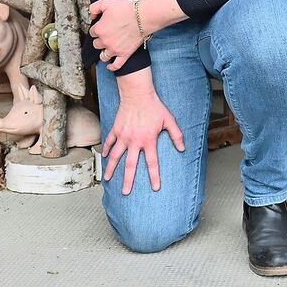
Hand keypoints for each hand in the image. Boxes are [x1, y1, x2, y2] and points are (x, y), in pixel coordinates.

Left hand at [89, 0, 144, 70]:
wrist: (142, 16)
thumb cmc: (126, 8)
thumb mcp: (106, 1)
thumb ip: (94, 8)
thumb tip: (91, 16)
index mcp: (99, 29)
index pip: (92, 32)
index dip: (97, 28)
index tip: (103, 25)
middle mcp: (104, 41)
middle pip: (96, 44)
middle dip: (100, 40)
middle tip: (107, 35)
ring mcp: (114, 49)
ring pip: (103, 56)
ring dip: (103, 52)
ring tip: (107, 49)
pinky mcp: (124, 54)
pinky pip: (116, 65)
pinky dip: (111, 67)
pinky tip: (109, 66)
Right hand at [102, 70, 184, 193]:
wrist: (137, 93)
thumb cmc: (154, 106)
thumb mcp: (169, 120)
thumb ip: (177, 135)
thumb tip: (182, 149)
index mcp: (148, 141)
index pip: (152, 163)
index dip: (154, 176)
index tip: (155, 188)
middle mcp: (134, 141)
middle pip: (130, 165)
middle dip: (128, 180)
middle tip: (125, 192)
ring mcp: (123, 136)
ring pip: (115, 156)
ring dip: (111, 168)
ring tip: (107, 179)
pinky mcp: (116, 129)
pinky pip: (110, 142)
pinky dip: (107, 150)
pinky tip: (104, 157)